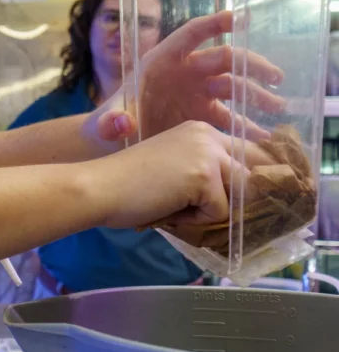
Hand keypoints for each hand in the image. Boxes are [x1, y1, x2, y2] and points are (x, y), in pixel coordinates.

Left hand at [87, 11, 285, 148]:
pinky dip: (246, 125)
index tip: (238, 18)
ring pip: (234, 86)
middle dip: (250, 65)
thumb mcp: (105, 124)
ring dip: (256, 94)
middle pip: (224, 59)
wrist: (110, 146)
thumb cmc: (105, 126)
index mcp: (161, 62)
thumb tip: (122, 123)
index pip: (190, 35)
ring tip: (277, 106)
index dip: (213, 24)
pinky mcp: (202, 115)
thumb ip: (111, 123)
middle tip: (275, 77)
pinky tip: (262, 136)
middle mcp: (184, 72)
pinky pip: (230, 117)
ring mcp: (196, 93)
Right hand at [87, 121, 245, 228]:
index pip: (248, 154)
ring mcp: (208, 154)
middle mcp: (208, 135)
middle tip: (201, 208)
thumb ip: (206, 174)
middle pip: (252, 175)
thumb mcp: (175, 170)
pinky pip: (220, 213)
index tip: (236, 197)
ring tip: (177, 206)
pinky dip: (196, 220)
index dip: (246, 180)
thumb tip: (244, 200)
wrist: (98, 187)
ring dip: (212, 210)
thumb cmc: (127, 186)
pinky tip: (168, 208)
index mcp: (200, 131)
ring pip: (238, 195)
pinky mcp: (204, 176)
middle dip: (236, 198)